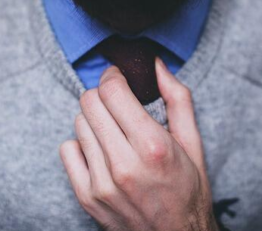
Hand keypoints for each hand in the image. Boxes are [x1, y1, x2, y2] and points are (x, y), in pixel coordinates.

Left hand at [60, 58, 217, 230]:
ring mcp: (101, 183)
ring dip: (95, 120)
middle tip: (116, 103)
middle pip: (89, 103)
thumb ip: (177, 98)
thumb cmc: (187, 189)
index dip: (113, 76)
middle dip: (103, 95)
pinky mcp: (87, 196)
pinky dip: (82, 144)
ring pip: (79, 123)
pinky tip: (101, 152)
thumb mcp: (193, 142)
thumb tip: (156, 64)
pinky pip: (67, 149)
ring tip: (114, 132)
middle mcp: (124, 165)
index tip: (119, 78)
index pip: (112, 91)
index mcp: (153, 147)